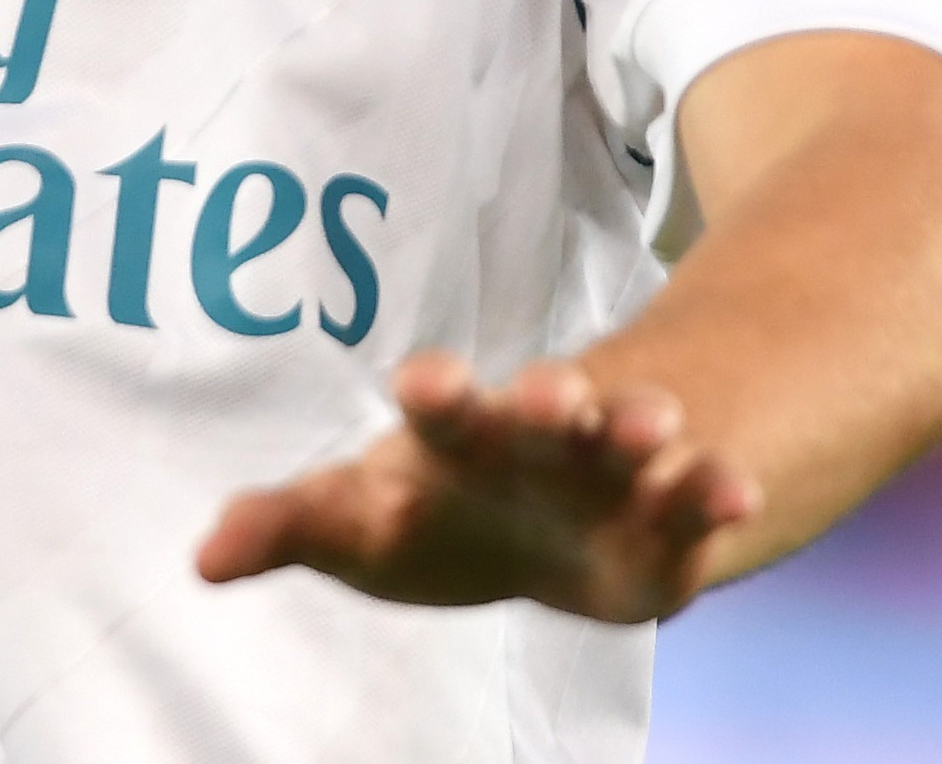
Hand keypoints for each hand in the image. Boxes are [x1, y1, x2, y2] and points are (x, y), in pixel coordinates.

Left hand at [193, 350, 761, 622]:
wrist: (538, 518)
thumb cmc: (427, 512)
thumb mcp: (355, 523)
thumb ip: (285, 530)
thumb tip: (203, 560)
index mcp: (446, 435)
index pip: (435, 407)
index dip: (436, 395)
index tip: (430, 382)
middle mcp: (528, 435)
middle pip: (534, 412)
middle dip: (543, 401)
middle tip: (554, 392)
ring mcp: (601, 468)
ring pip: (621, 438)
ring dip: (635, 426)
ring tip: (656, 425)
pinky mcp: (660, 520)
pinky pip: (691, 498)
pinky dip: (711, 492)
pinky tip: (739, 494)